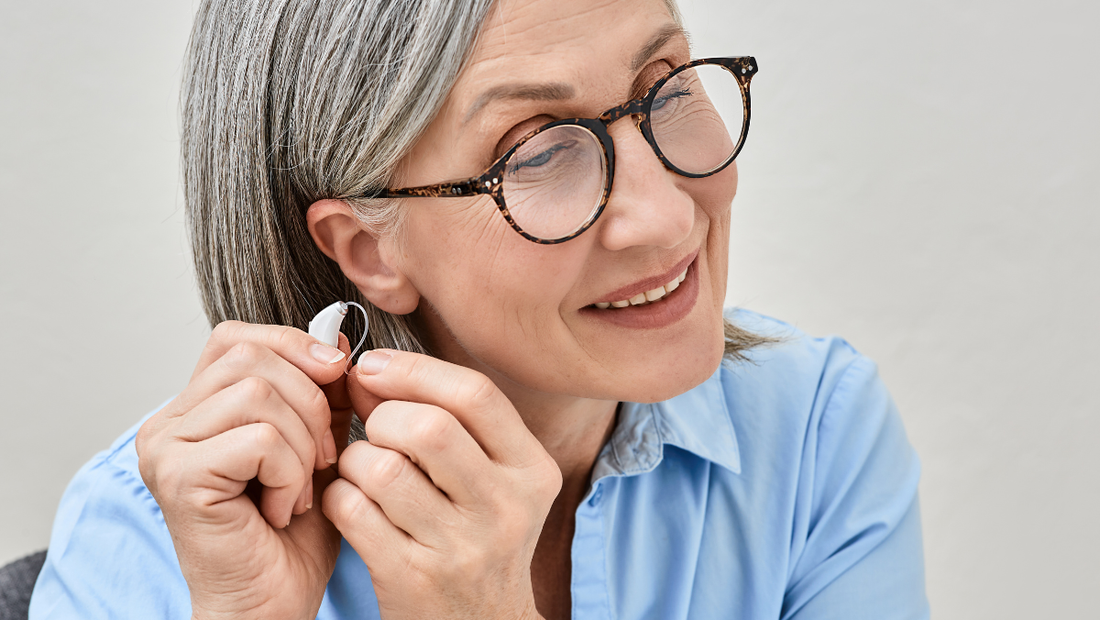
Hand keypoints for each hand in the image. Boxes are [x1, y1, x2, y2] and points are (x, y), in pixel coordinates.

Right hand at [135, 321, 354, 619]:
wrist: (271, 606)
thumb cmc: (291, 537)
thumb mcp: (317, 446)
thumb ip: (321, 394)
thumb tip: (336, 340)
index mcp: (194, 408)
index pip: (238, 338)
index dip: (292, 346)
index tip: (335, 375)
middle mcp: (167, 422)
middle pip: (253, 358)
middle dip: (310, 402)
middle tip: (320, 458)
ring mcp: (165, 447)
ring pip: (260, 394)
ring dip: (303, 445)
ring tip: (298, 490)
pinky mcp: (179, 476)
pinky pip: (261, 439)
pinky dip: (290, 474)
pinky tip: (281, 510)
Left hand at [322, 349, 561, 619]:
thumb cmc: (475, 537)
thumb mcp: (489, 480)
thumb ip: (444, 421)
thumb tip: (369, 370)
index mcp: (533, 470)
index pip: (475, 394)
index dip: (415, 369)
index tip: (373, 367)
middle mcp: (507, 508)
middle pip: (428, 427)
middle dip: (382, 417)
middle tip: (373, 431)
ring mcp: (462, 548)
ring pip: (382, 468)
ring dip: (355, 460)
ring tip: (360, 472)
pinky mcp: (413, 579)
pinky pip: (352, 510)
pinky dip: (337, 496)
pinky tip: (348, 503)